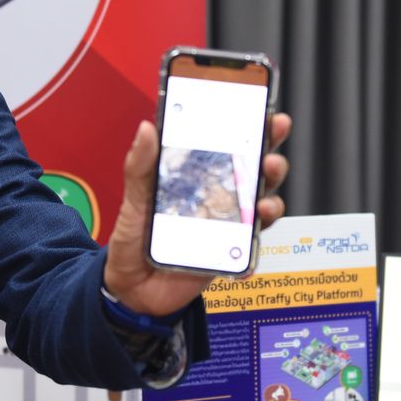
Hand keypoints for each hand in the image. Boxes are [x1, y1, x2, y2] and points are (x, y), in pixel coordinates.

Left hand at [103, 113, 291, 316]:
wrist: (129, 286)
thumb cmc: (134, 236)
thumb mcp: (134, 197)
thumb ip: (140, 165)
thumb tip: (147, 128)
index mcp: (201, 176)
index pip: (233, 147)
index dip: (255, 129)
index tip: (268, 115)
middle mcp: (221, 198)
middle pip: (257, 175)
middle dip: (272, 162)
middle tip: (270, 159)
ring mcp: (227, 228)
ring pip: (261, 211)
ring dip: (270, 205)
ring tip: (262, 205)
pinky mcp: (226, 257)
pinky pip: (246, 256)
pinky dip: (249, 256)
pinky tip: (243, 256)